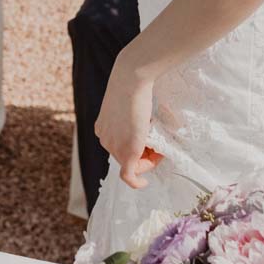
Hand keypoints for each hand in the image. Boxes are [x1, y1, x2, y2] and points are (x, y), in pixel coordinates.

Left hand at [95, 56, 157, 189]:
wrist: (130, 80)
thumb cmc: (132, 85)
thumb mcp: (127, 103)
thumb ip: (130, 117)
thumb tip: (144, 120)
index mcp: (104, 128)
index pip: (121, 147)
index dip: (139, 147)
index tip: (153, 139)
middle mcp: (105, 139)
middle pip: (127, 157)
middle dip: (146, 155)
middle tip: (160, 144)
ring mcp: (114, 146)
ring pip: (133, 165)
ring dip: (149, 161)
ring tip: (160, 147)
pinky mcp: (126, 152)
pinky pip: (129, 176)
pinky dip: (137, 182)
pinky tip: (144, 183)